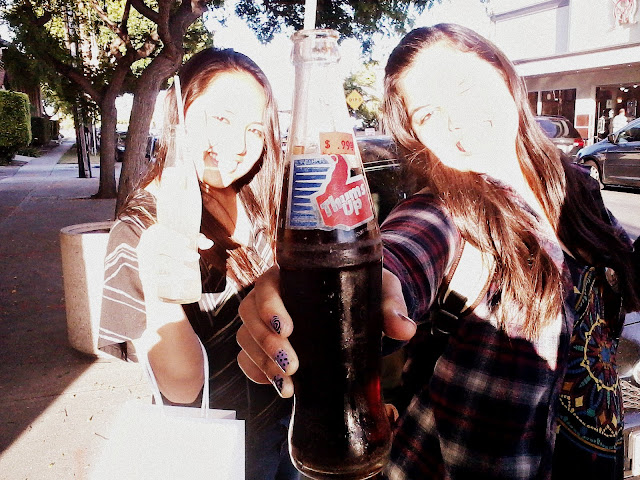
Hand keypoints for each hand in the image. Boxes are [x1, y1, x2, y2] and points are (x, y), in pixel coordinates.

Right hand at [136, 224, 211, 330]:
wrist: (161, 271)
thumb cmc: (177, 250)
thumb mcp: (188, 244)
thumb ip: (199, 241)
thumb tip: (209, 243)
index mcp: (151, 234)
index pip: (159, 231)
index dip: (172, 236)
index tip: (188, 242)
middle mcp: (143, 247)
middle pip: (158, 247)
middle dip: (178, 252)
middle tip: (196, 257)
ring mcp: (143, 262)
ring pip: (157, 263)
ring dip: (175, 268)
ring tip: (193, 274)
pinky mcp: (145, 277)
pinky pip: (153, 278)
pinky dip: (166, 280)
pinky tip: (179, 283)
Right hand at [236, 266, 416, 397]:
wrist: (363, 307)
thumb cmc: (368, 290)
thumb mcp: (381, 292)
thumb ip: (391, 306)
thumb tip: (405, 329)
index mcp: (293, 275)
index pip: (267, 284)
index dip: (269, 306)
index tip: (288, 328)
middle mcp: (274, 297)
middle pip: (249, 314)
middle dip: (266, 342)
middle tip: (292, 365)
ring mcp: (266, 322)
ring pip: (246, 338)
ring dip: (262, 362)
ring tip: (287, 384)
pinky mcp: (266, 346)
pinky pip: (247, 359)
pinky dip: (258, 374)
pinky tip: (279, 387)